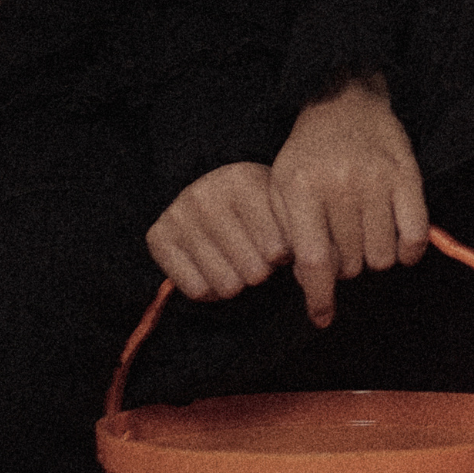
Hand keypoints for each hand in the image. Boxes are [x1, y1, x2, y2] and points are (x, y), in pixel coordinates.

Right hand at [148, 161, 288, 300]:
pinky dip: (212, 290)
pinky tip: (215, 268)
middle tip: (257, 254)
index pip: (279, 251)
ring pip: (227, 286)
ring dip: (239, 282)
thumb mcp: (282, 207)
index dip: (285, 258)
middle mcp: (204, 195)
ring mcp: (178, 216)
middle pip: (254, 272)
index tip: (281, 246)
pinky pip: (198, 291)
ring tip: (238, 260)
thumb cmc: (258, 206)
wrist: (211, 192)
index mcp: (242, 181)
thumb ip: (300, 234)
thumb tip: (316, 274)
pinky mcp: (157, 238)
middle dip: (262, 270)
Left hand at [268, 75, 426, 326]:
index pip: (314, 260)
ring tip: (364, 236)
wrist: (344, 101)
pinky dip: (408, 251)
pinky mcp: (408, 176)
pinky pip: (415, 236)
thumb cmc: (309, 152)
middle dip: (344, 266)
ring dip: (373, 257)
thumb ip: (290, 234)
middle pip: (350, 263)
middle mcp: (341, 185)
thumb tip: (310, 283)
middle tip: (340, 244)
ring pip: (382, 256)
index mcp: (302, 189)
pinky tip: (397, 244)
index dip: (319, 297)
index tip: (322, 317)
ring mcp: (378, 180)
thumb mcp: (282, 187)